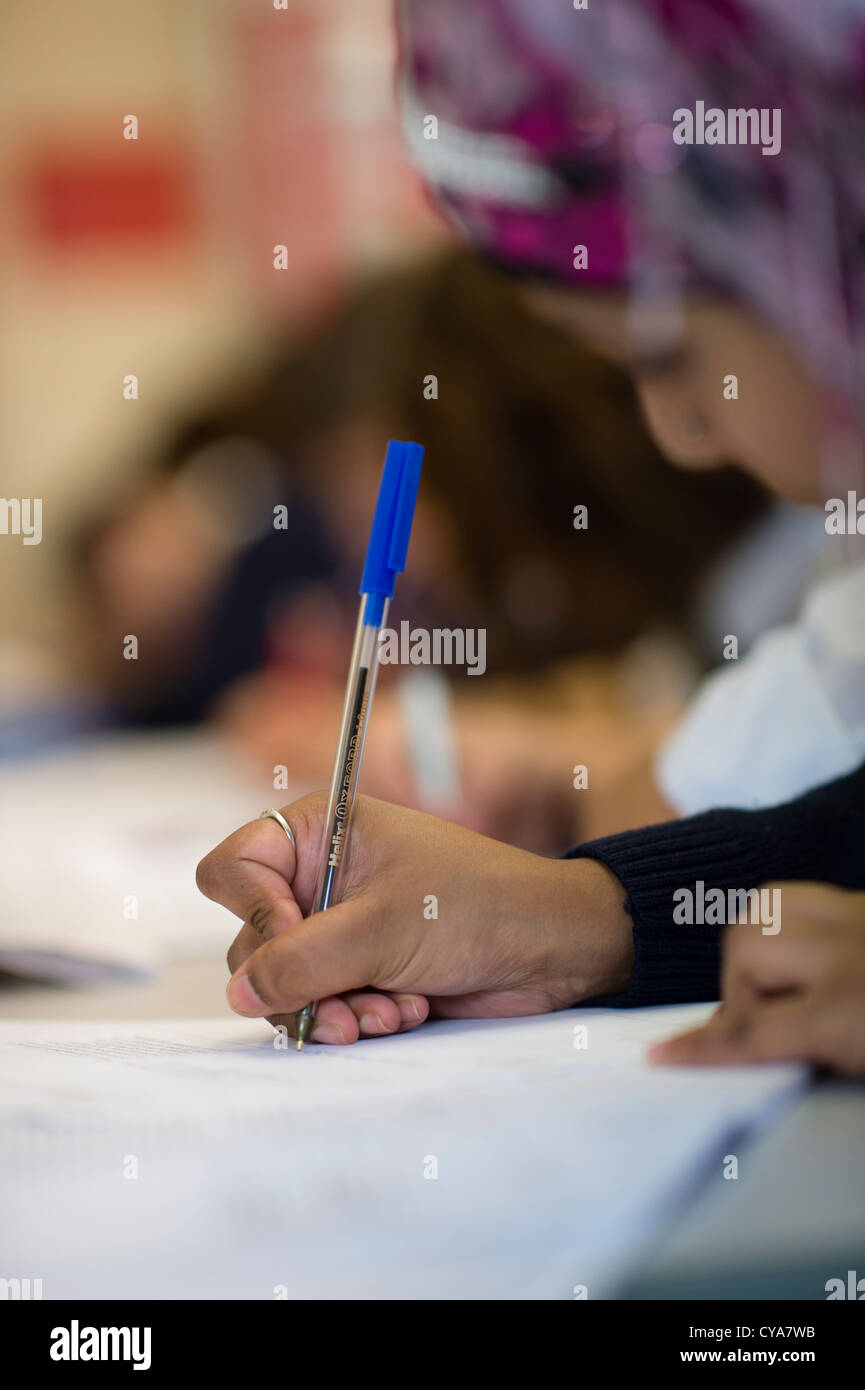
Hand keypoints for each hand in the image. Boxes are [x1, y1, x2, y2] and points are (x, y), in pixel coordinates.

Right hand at [196, 794, 633, 1043]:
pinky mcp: (361, 969)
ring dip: (333, 1008)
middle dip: (301, 981)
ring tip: (391, 1011)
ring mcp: (339, 925)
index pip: (235, 870)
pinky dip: (357, 1017)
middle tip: (348, 1004)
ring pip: (285, 983)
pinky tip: (406, 1011)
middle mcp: (321, 876)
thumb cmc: (479, 907)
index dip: (254, 913)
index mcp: (321, 832)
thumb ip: (299, 961)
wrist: (553, 949)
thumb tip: (241, 992)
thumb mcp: (382, 929)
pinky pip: (322, 1005)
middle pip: (253, 940)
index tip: (297, 940)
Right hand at [650, 884, 864, 1075]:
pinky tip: (802, 953)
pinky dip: (787, 920)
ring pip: (764, 904)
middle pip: (744, 948)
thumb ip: (809, 1058)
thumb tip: (756, 1048)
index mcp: (849, 1009)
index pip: (749, 1031)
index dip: (698, 1048)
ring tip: (775, 980)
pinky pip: (802, 894)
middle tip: (758, 1019)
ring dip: (754, 943)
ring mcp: (859, 914)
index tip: (662, 1054)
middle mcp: (849, 948)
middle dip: (736, 986)